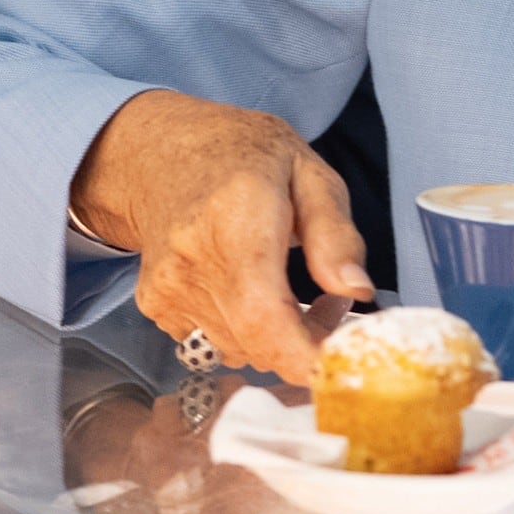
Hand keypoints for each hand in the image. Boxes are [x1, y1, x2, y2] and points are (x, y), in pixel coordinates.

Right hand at [67, 90, 372, 384]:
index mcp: (236, 218)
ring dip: (276, 338)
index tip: (340, 361)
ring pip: (240, 351)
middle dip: (306, 343)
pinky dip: (243, 332)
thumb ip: (335, 234)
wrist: (158, 152)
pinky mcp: (156, 306)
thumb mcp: (308, 172)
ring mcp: (168, 288)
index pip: (265, 316)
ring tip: (288, 288)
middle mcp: (193, 260)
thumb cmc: (238, 155)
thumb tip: (356, 289)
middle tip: (331, 301)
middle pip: (260, 345)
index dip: (306, 355)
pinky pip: (214, 343)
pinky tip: (250, 292)